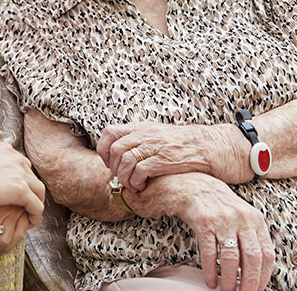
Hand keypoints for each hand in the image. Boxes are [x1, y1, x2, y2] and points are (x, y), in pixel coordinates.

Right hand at [0, 142, 44, 223]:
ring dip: (36, 203)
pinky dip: (35, 216)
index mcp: (3, 149)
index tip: (15, 192)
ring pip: (38, 190)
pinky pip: (36, 206)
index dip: (20, 179)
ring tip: (30, 216)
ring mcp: (20, 173)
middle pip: (31, 175)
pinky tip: (29, 224)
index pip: (20, 164)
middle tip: (26, 205)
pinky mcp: (21, 190)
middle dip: (31, 190)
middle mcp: (15, 158)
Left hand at [97, 121, 246, 191]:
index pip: (109, 132)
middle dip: (112, 166)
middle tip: (119, 177)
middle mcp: (145, 134)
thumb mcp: (158, 134)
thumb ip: (140, 139)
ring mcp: (155, 146)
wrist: (211, 146)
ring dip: (123, 177)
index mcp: (141, 127)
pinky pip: (140, 170)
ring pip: (125, 160)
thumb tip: (122, 151)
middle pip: (114, 148)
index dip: (103, 149)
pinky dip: (136, 181)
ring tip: (131, 184)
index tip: (108, 162)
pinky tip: (142, 186)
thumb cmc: (184, 144)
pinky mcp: (165, 160)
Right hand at [131, 173, 273, 290]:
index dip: (264, 276)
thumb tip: (255, 268)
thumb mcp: (239, 213)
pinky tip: (210, 280)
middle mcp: (240, 218)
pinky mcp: (203, 221)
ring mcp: (221, 219)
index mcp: (254, 218)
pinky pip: (209, 252)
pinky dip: (210, 270)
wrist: (189, 184)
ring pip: (231, 258)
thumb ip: (250, 235)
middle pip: (252, 258)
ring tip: (225, 290)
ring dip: (229, 280)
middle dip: (249, 283)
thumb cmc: (215, 202)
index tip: (258, 289)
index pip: (266, 254)